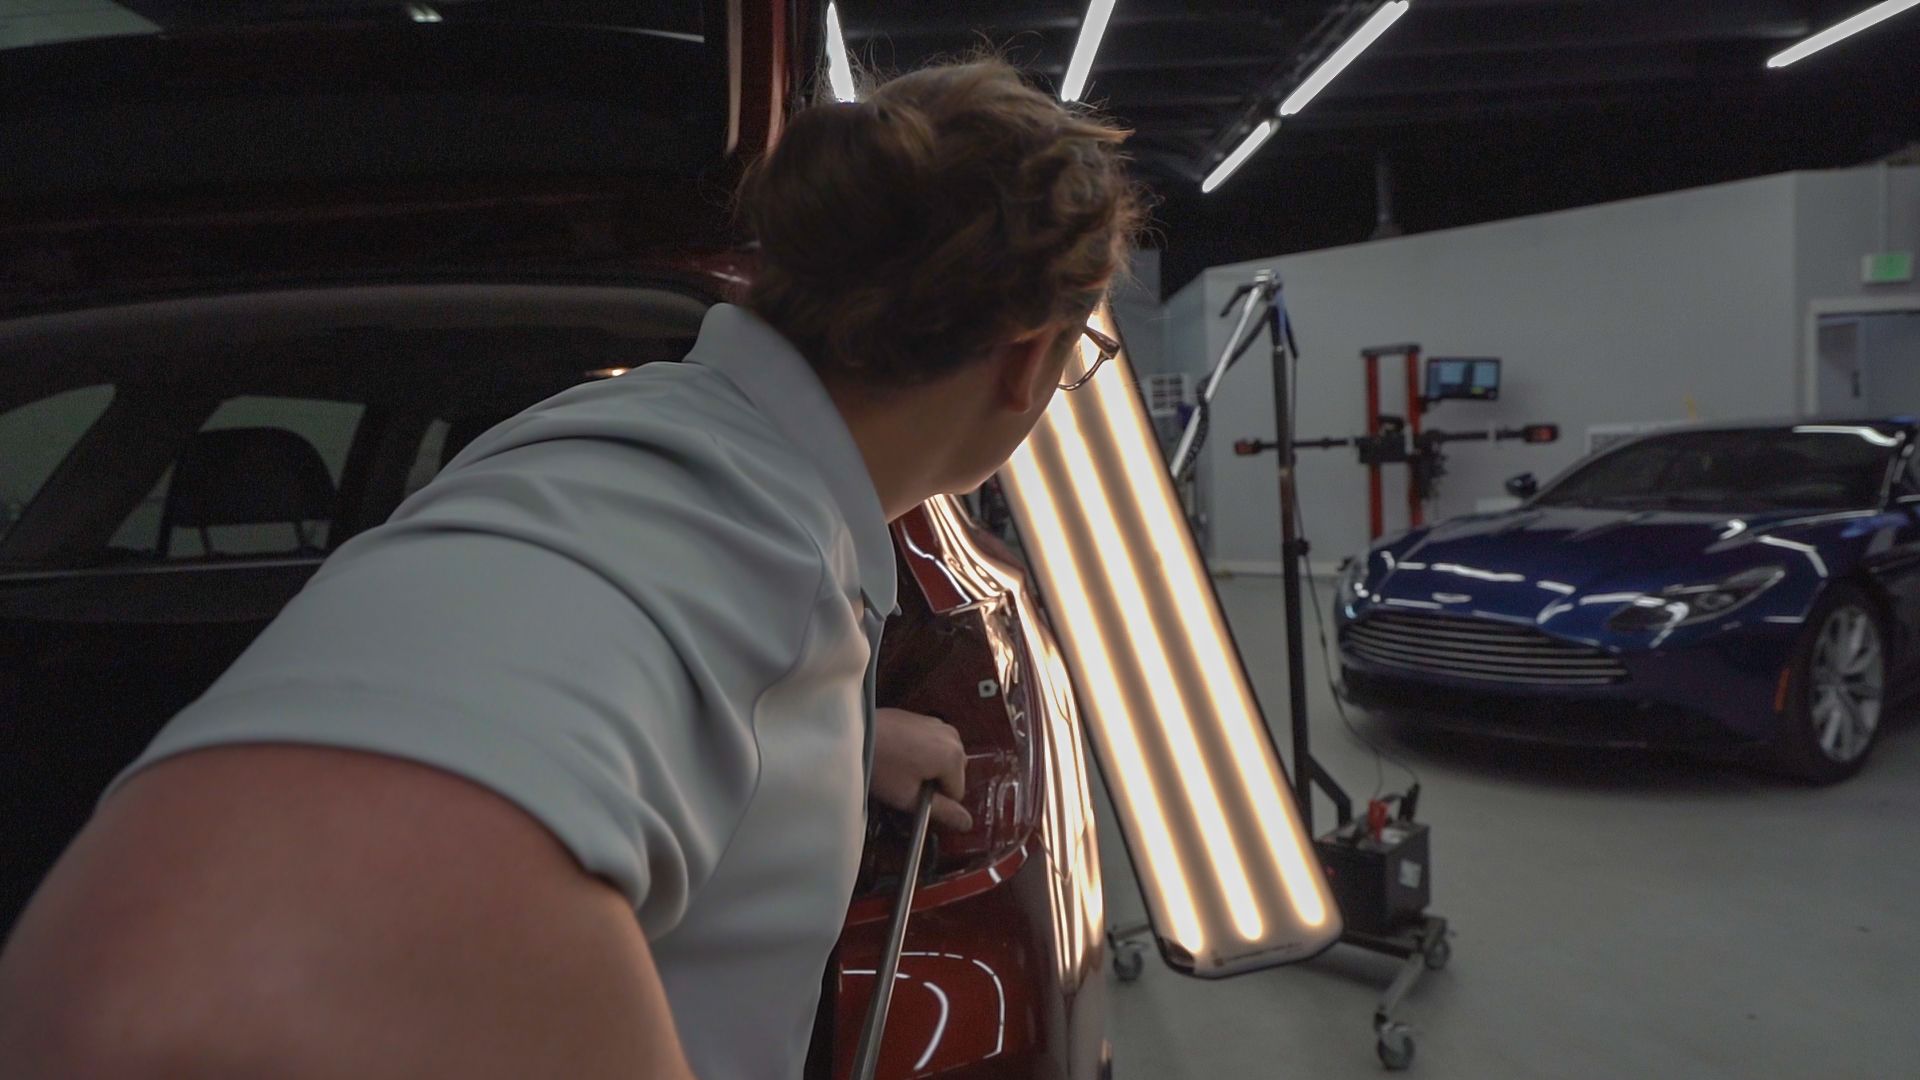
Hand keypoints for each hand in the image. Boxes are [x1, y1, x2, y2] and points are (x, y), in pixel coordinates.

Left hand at [870, 708, 973, 832]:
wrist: (854, 734)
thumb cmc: (882, 768)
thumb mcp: (909, 797)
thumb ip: (942, 811)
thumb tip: (967, 823)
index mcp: (953, 757)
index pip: (957, 794)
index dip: (935, 801)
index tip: (911, 795)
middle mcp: (954, 737)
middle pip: (954, 774)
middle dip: (935, 782)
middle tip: (906, 783)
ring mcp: (940, 724)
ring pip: (945, 759)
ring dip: (930, 767)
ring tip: (902, 768)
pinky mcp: (925, 718)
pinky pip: (934, 744)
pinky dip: (924, 752)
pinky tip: (900, 753)